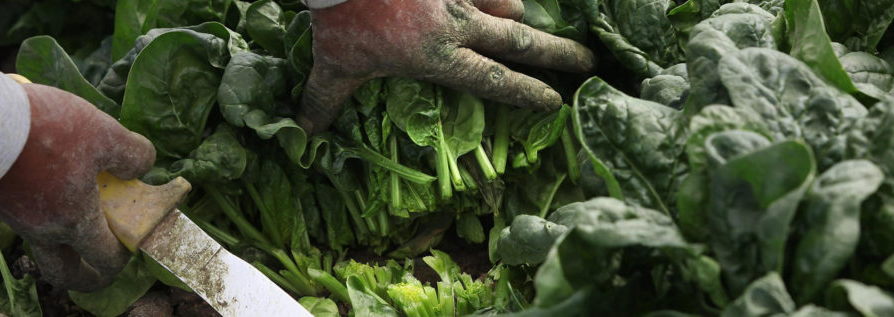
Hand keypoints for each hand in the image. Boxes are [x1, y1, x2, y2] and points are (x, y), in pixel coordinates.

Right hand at [0, 84, 154, 291]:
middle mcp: (43, 229)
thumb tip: (142, 165)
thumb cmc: (47, 130)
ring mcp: (16, 217)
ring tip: (87, 201)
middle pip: (65, 272)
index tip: (134, 237)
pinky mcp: (0, 199)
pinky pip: (30, 219)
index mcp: (73, 222)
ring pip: (46, 244)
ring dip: (68, 237)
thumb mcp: (105, 133)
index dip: (123, 256)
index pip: (104, 259)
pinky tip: (58, 179)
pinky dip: (48, 212)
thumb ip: (132, 155)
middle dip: (88, 274)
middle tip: (104, 255)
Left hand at [297, 0, 594, 133]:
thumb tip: (304, 134)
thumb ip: (324, 100)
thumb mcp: (333, 64)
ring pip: (507, 2)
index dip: (526, 92)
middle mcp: (459, 24)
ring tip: (518, 21)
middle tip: (590, 62)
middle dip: (558, 54)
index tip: (555, 102)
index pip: (493, 80)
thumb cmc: (340, 18)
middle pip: (521, 41)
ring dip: (514, 13)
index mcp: (438, 56)